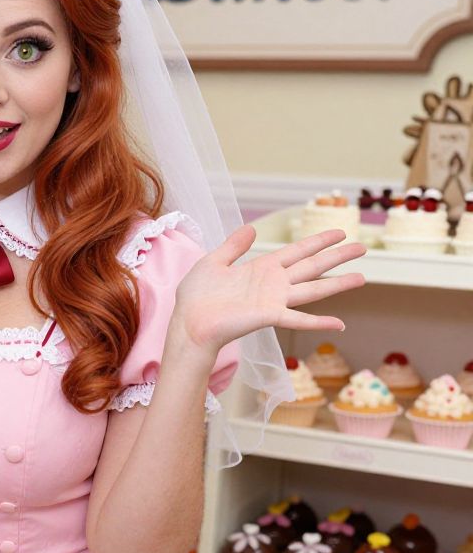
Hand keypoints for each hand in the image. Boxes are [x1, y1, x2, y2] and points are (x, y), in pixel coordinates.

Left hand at [172, 225, 365, 353]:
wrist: (189, 321)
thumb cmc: (196, 296)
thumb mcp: (213, 261)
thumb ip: (234, 246)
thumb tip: (251, 228)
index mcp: (261, 268)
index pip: (296, 251)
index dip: (318, 241)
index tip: (339, 233)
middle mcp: (273, 283)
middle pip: (312, 265)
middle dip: (337, 256)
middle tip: (362, 247)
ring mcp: (274, 300)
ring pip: (313, 289)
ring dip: (338, 284)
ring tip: (362, 277)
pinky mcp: (269, 316)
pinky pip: (298, 320)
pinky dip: (319, 322)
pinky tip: (339, 324)